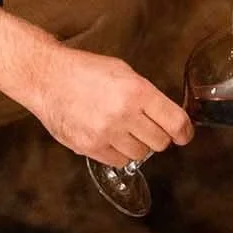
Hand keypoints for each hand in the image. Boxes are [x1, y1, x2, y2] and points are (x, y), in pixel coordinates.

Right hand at [23, 47, 193, 169]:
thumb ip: (147, 95)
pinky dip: (118, 153)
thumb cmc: (85, 71)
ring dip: (137, 145)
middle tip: (146, 127)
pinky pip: (119, 161)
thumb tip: (168, 117)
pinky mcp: (90, 148)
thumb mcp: (123, 72)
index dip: (184, 132)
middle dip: (158, 135)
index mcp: (137, 91)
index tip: (184, 135)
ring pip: (141, 155)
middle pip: (160, 142)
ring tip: (123, 129)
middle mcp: (124, 114)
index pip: (175, 122)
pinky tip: (109, 137)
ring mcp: (106, 133)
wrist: (47, 78)